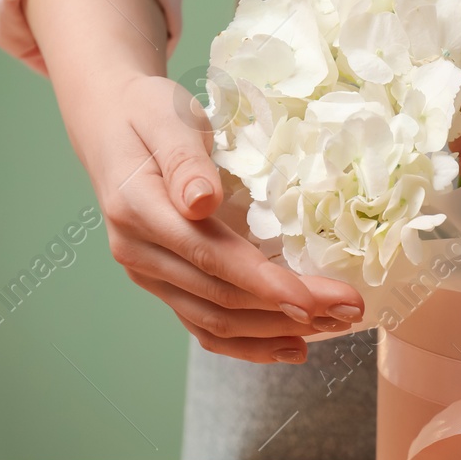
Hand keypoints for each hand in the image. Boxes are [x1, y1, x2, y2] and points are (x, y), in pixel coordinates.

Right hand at [26, 0, 363, 362]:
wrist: (110, 123)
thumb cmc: (146, 113)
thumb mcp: (165, 117)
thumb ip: (185, 160)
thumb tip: (202, 202)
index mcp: (136, 209)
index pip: (210, 256)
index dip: (264, 283)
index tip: (314, 298)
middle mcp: (138, 253)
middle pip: (220, 297)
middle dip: (289, 310)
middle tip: (350, 309)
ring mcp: (149, 274)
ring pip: (214, 322)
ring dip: (276, 331)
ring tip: (334, 327)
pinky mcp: (163, 283)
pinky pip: (203, 326)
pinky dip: (248, 344)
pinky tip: (292, 346)